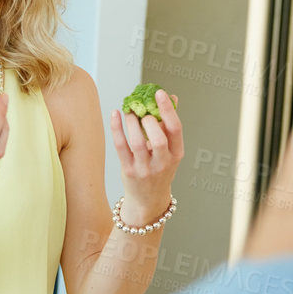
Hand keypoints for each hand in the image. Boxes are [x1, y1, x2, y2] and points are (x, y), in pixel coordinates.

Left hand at [111, 90, 183, 223]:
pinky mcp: (129, 171)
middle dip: (149, 119)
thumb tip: (171, 98)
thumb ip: (169, 125)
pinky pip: (121, 147)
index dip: (168, 109)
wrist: (148, 200)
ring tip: (130, 110)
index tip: (159, 93)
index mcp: (176, 154)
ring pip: (138, 142)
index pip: (176, 129)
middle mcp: (163, 163)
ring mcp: (145, 169)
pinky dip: (117, 128)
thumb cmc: (159, 169)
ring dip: (132, 122)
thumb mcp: (170, 151)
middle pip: (158, 138)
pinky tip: (115, 115)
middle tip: (143, 109)